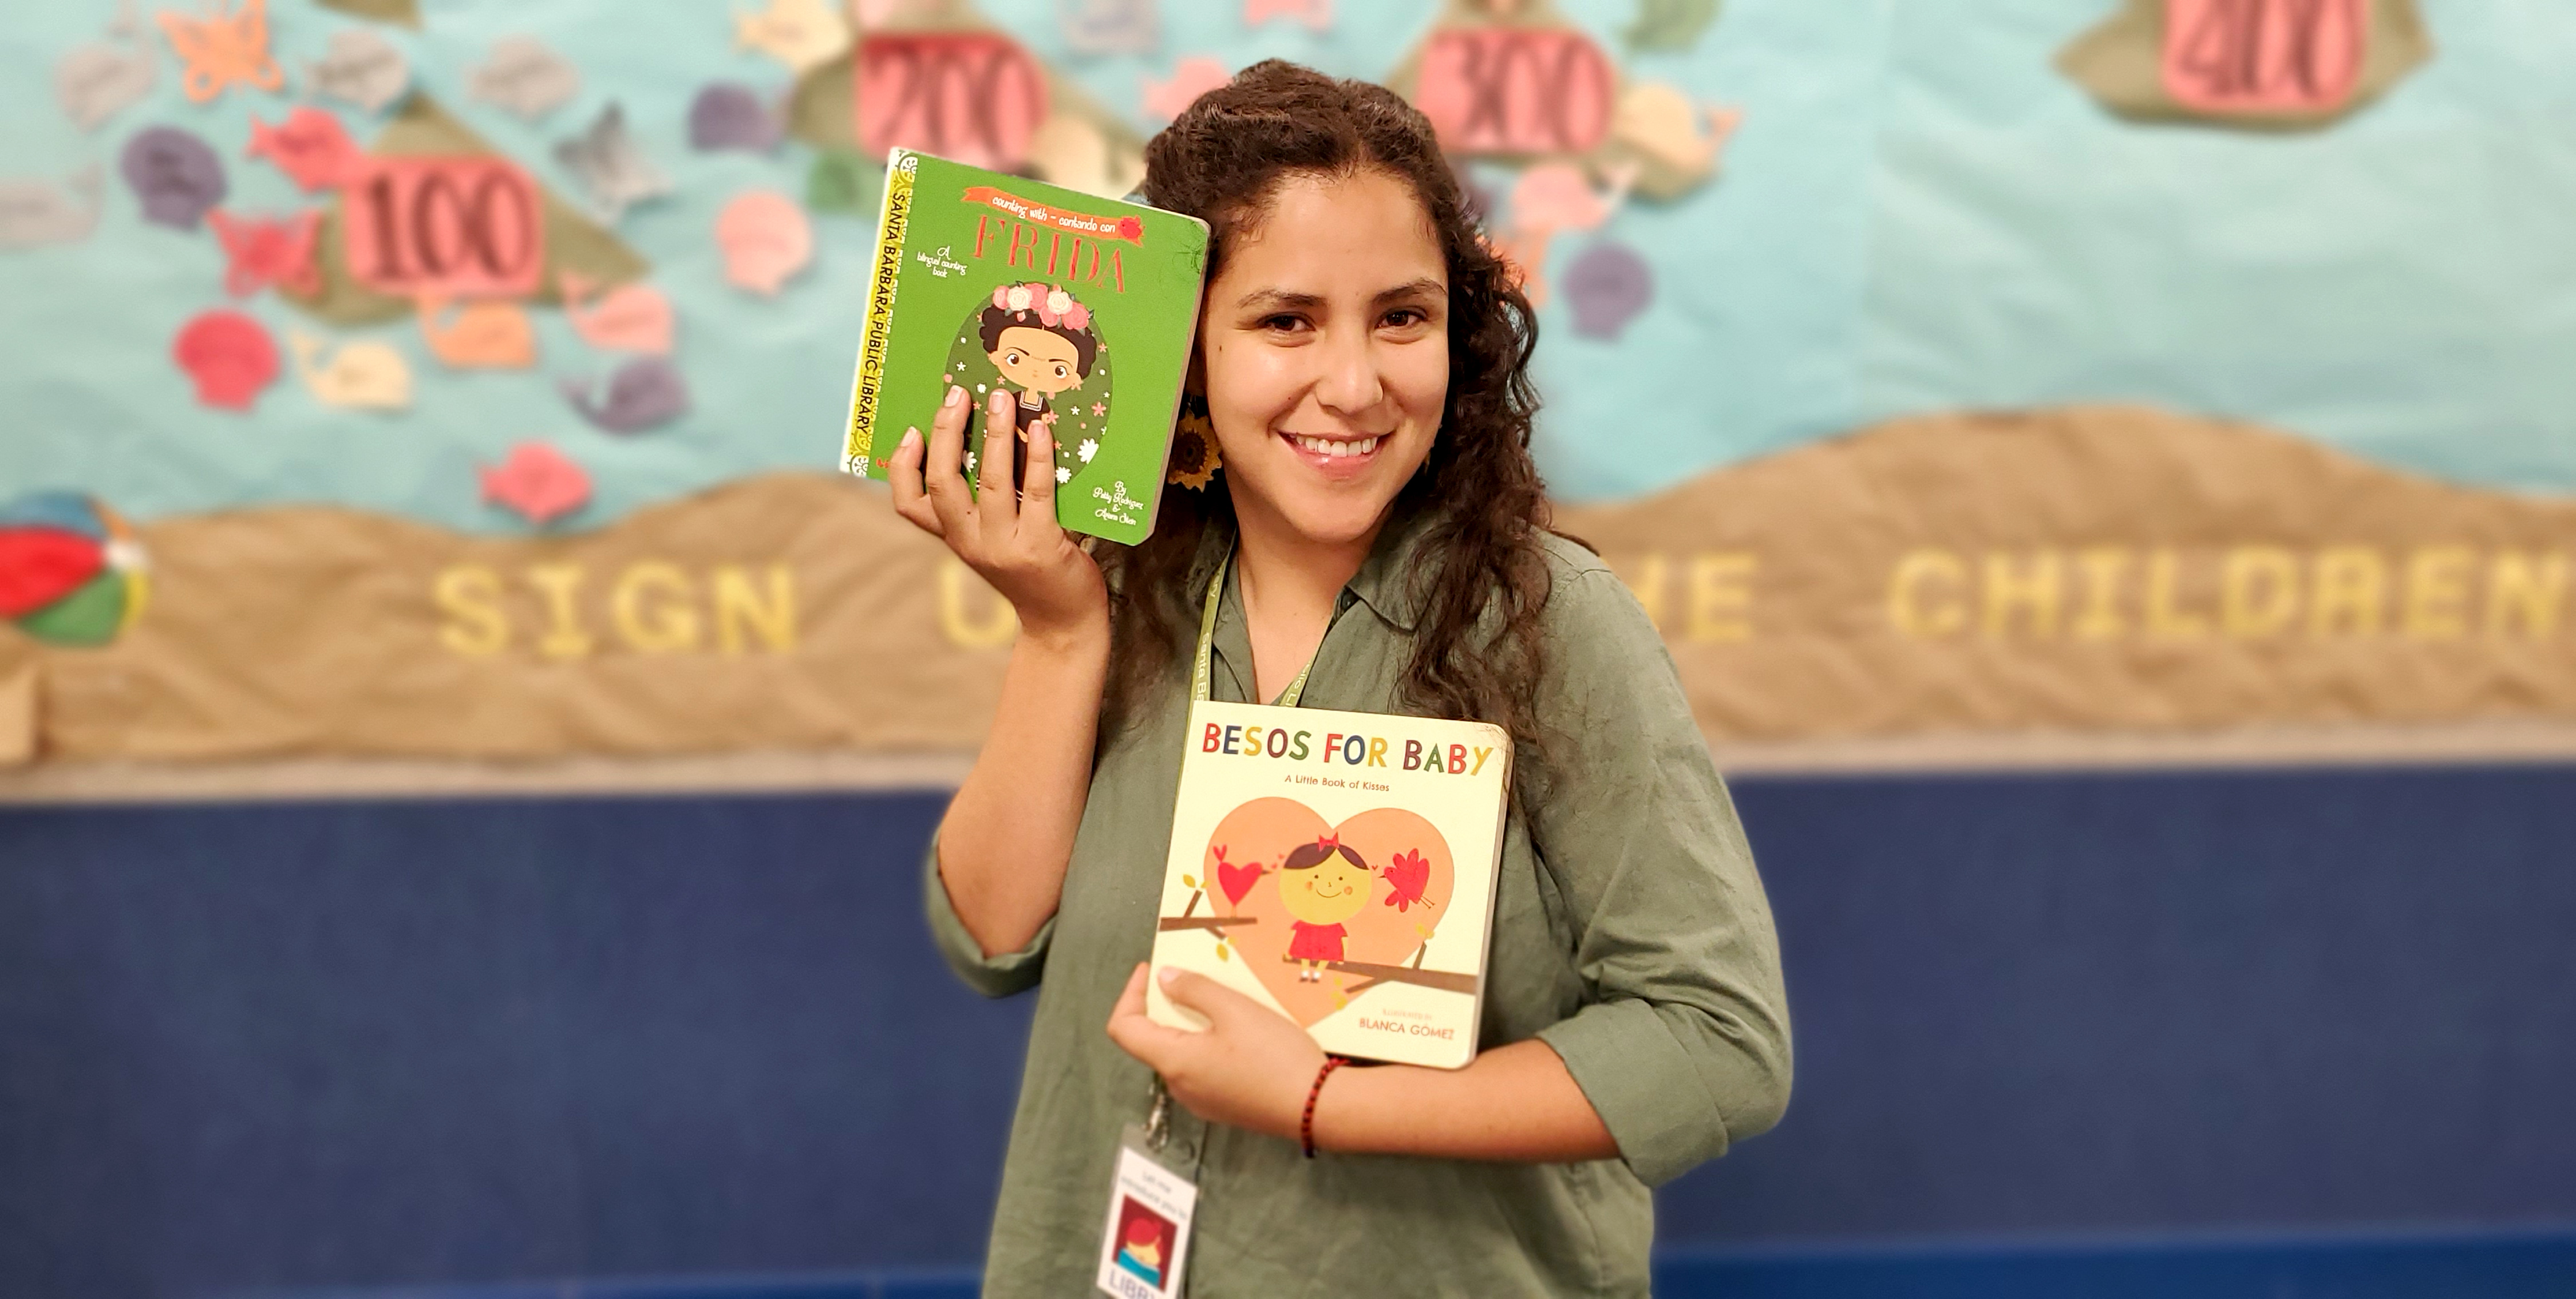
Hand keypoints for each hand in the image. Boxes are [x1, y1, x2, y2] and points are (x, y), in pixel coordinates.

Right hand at [888, 385, 1106, 647]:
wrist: (1063, 623)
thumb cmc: (1033, 571)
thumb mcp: (995, 540)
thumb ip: (986, 503)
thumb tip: (993, 437)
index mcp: (955, 538)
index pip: (909, 505)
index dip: (902, 467)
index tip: (912, 431)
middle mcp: (971, 543)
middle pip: (943, 482)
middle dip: (948, 432)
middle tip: (958, 395)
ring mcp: (1003, 546)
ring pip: (988, 481)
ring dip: (995, 434)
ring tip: (1001, 400)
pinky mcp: (1040, 546)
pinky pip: (1035, 492)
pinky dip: (1037, 457)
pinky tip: (1042, 430)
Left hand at [1105, 964, 1324, 1142]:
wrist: (1319, 1109)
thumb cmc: (1276, 1057)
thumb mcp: (1236, 1010)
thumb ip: (1194, 990)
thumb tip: (1164, 979)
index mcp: (1174, 1062)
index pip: (1124, 1029)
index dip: (1130, 994)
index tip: (1151, 970)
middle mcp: (1180, 1087)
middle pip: (1153, 1040)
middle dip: (1166, 1005)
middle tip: (1192, 976)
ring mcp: (1202, 1101)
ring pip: (1180, 1054)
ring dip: (1190, 1024)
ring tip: (1221, 999)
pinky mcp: (1224, 1106)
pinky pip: (1202, 1069)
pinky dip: (1208, 1043)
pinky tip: (1240, 1030)